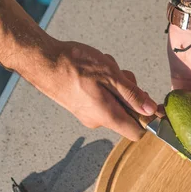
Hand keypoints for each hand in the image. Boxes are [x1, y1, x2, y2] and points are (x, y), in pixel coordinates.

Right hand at [17, 39, 157, 140]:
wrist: (40, 59)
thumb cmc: (73, 65)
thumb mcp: (111, 75)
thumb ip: (132, 95)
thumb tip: (149, 110)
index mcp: (107, 116)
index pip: (137, 132)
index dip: (148, 118)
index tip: (150, 101)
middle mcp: (97, 120)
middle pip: (127, 112)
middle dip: (129, 92)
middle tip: (119, 74)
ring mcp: (87, 113)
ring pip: (115, 100)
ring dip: (115, 83)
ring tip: (103, 67)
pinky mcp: (80, 105)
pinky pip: (102, 96)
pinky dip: (103, 82)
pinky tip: (94, 70)